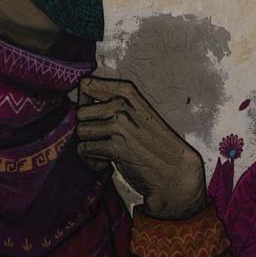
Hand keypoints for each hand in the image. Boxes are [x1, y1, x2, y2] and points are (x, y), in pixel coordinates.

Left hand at [75, 76, 206, 220]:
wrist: (176, 172)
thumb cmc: (155, 145)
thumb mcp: (138, 113)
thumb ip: (114, 103)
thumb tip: (79, 101)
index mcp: (128, 92)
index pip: (86, 84)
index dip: (84, 103)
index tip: (94, 116)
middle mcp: (121, 104)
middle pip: (80, 112)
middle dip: (88, 128)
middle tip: (105, 140)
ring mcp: (119, 124)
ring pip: (80, 131)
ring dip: (90, 146)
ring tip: (109, 152)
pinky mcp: (115, 146)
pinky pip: (84, 150)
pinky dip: (92, 161)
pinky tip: (108, 163)